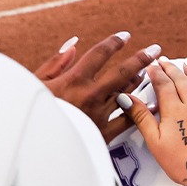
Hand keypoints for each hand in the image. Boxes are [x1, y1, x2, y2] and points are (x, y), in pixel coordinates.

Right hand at [36, 32, 161, 138]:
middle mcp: (90, 96)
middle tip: (155, 49)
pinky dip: (142, 111)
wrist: (32, 148)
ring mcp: (99, 115)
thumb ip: (56, 63)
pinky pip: (128, 121)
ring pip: (127, 93)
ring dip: (138, 81)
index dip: (114, 43)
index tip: (125, 36)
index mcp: (73, 81)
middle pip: (122, 72)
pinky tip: (151, 104)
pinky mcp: (103, 134)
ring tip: (146, 72)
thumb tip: (74, 45)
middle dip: (141, 58)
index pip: (99, 54)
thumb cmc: (31, 114)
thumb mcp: (36, 83)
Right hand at [120, 59, 186, 179]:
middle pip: (182, 82)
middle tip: (166, 60)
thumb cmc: (184, 163)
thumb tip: (127, 99)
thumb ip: (142, 117)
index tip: (152, 66)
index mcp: (176, 110)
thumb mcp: (155, 142)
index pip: (164, 85)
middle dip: (172, 69)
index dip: (156, 73)